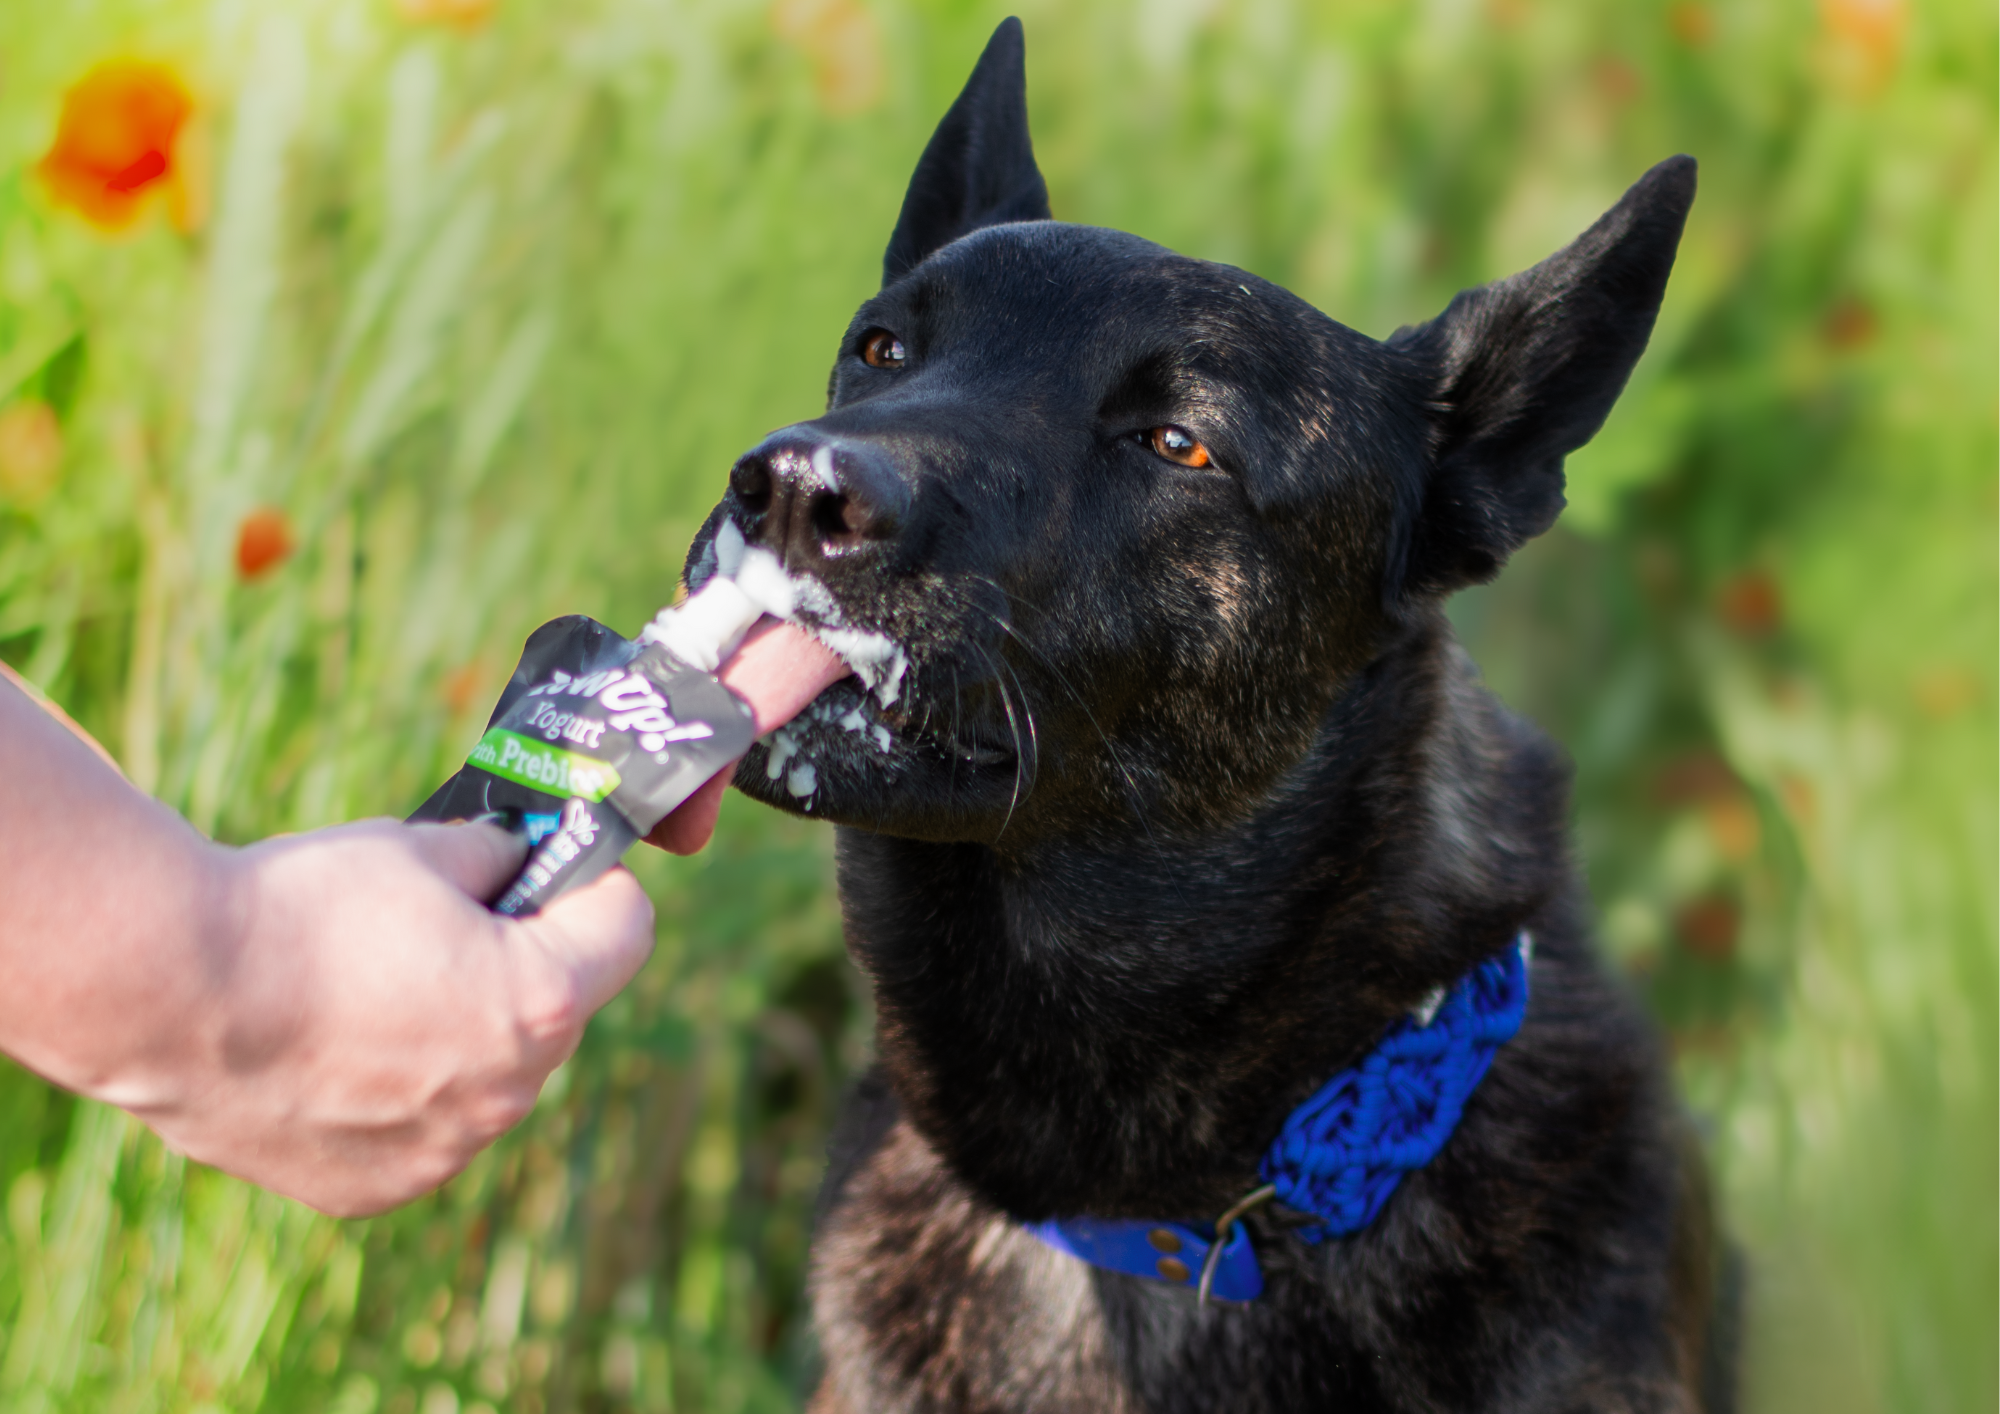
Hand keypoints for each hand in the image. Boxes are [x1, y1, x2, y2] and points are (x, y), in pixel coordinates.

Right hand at [127, 820, 654, 1216]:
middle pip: (559, 1010)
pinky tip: (334, 1048)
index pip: (628, 929)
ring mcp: (446, 1151)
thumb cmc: (298, 908)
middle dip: (524, 962)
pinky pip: (426, 1131)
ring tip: (374, 987)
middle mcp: (510, 1092)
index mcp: (542, 1001)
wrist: (163, 992)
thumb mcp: (420, 846)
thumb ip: (493, 858)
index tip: (551, 867)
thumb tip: (515, 860)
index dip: (593, 884)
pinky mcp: (379, 1188)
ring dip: (464, 1032)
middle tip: (454, 923)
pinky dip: (403, 1091)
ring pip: (493, 1077)